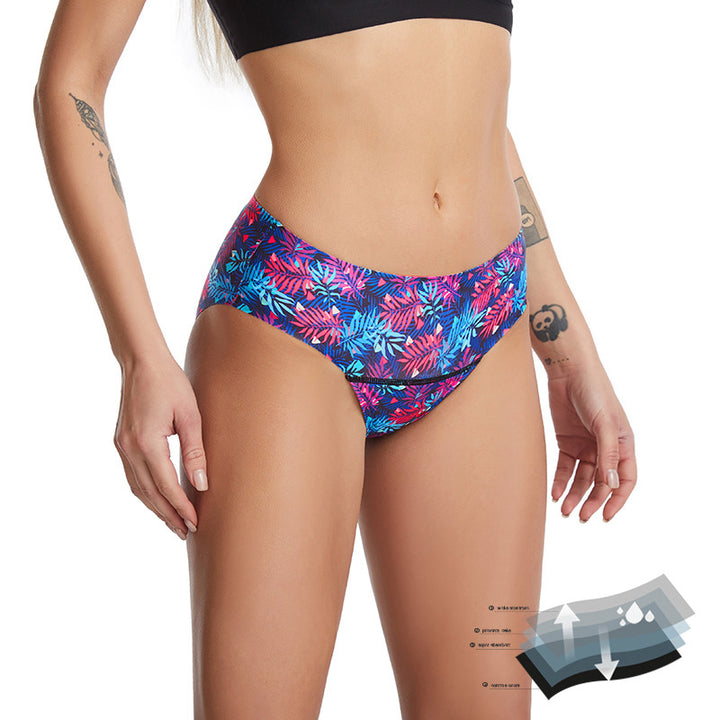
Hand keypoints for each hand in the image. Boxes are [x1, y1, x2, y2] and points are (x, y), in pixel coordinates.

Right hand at [113, 354, 208, 539]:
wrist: (142, 362)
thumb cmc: (171, 384)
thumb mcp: (190, 415)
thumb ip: (195, 451)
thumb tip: (202, 483)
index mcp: (147, 442)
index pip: (166, 485)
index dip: (181, 506)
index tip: (195, 522)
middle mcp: (129, 448)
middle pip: (149, 493)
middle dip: (168, 514)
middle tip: (185, 532)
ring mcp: (121, 446)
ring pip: (138, 487)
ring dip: (155, 507)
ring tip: (173, 522)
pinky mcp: (121, 442)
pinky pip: (132, 476)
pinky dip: (145, 492)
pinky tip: (158, 499)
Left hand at [546, 358, 636, 521]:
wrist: (568, 371)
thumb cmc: (594, 392)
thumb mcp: (605, 423)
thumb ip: (608, 454)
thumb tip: (611, 485)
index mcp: (623, 444)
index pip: (625, 480)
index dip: (617, 500)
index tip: (606, 516)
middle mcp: (606, 448)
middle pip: (601, 483)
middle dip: (592, 501)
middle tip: (580, 517)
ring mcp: (585, 445)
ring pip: (581, 478)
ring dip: (574, 494)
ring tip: (564, 510)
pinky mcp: (567, 441)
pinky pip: (565, 467)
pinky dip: (560, 481)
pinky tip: (554, 493)